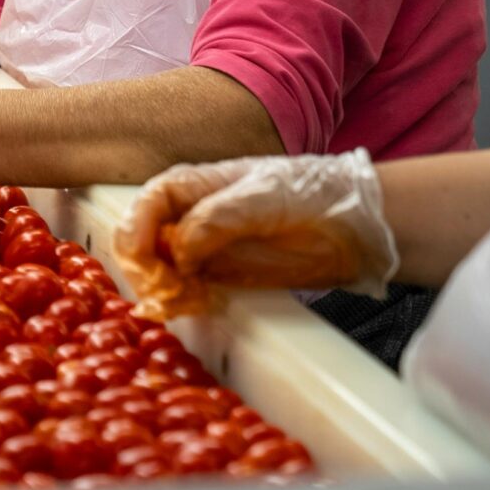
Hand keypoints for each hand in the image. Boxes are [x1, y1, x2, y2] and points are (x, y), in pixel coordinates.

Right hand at [115, 150, 396, 320]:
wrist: (353, 227)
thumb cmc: (308, 196)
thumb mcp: (263, 197)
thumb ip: (215, 218)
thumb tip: (177, 250)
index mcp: (193, 185)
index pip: (145, 206)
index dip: (136, 235)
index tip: (148, 265)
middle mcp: (189, 213)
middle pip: (141, 241)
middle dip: (144, 269)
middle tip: (167, 293)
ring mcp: (202, 246)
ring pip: (157, 269)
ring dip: (161, 289)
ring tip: (187, 302)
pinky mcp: (218, 275)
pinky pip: (182, 289)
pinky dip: (181, 302)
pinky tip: (198, 305)